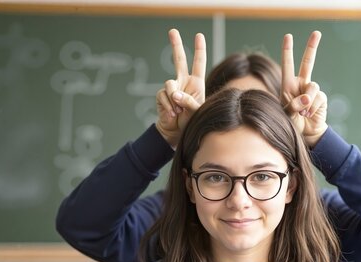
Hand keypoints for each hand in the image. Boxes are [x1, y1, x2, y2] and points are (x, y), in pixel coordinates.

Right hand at [155, 29, 205, 147]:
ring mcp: (172, 88)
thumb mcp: (196, 111)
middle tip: (172, 31)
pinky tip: (172, 114)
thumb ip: (188, 101)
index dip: (199, 50)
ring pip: (170, 84)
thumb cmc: (190, 121)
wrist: (175, 132)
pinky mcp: (162, 95)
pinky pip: (163, 96)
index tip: (199, 35)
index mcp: (196, 84)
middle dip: (176, 45)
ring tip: (178, 111)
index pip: (198, 64)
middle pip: (179, 60)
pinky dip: (168, 106)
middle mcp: (183, 82)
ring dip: (174, 98)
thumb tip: (175, 93)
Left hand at [281, 31, 327, 147]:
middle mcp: (301, 84)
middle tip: (317, 32)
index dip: (288, 51)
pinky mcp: (321, 97)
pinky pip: (317, 99)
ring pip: (312, 86)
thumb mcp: (286, 114)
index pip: (288, 65)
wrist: (305, 134)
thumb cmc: (291, 123)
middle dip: (312, 47)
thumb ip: (293, 105)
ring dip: (306, 101)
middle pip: (308, 62)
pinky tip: (308, 115)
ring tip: (302, 113)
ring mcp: (312, 90)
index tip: (288, 36)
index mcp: (288, 85)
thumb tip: (306, 98)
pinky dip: (312, 108)